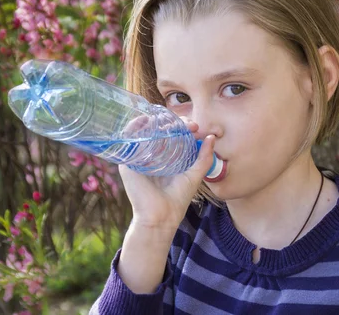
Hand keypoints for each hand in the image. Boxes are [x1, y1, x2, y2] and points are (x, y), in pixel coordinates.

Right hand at [118, 116, 213, 230]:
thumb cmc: (177, 199)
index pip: (171, 134)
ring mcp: (138, 157)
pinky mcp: (127, 162)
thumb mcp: (194, 175)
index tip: (195, 127)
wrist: (162, 217)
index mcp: (164, 157)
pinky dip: (135, 126)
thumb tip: (211, 137)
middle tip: (189, 125)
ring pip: (144, 131)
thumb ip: (204, 157)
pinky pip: (128, 138)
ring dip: (157, 121)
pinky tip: (147, 120)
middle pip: (159, 129)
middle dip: (174, 122)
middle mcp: (150, 155)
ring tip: (172, 123)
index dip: (183, 126)